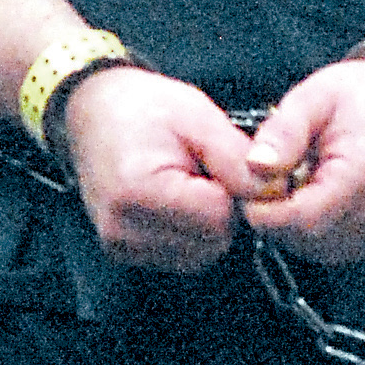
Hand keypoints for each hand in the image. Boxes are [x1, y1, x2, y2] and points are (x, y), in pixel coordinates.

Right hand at [61, 67, 263, 272]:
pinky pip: (178, 257)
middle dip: (220, 210)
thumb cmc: (143, 107)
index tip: (219, 164)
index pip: (219, 218)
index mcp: (139, 191)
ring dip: (205, 224)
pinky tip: (176, 200)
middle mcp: (124, 228)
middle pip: (211, 243)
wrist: (93, 112)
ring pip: (198, 256)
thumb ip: (235, 156)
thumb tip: (271, 190)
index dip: (232, 190)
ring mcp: (119, 245)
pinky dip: (187, 233)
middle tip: (204, 171)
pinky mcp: (121, 252)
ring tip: (188, 183)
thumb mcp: (196, 116)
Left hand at [237, 58, 364, 264]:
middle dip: (277, 212)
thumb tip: (254, 167)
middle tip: (280, 170)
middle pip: (303, 238)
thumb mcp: (314, 97)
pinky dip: (317, 226)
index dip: (263, 208)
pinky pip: (334, 247)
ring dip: (296, 220)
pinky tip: (322, 191)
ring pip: (315, 248)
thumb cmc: (364, 94)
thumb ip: (283, 133)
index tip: (252, 180)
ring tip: (305, 176)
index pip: (299, 221)